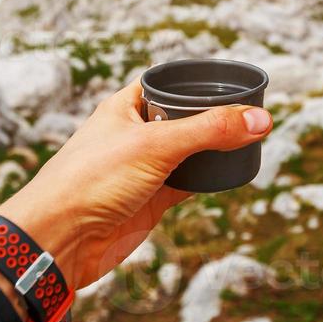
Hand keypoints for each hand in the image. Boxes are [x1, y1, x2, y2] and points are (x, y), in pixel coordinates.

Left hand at [0, 79, 272, 290]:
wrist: (61, 240)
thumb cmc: (91, 181)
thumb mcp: (156, 146)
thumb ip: (210, 130)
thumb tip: (261, 119)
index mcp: (125, 107)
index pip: (167, 84)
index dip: (197, 82)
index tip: (233, 82)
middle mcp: (134, 135)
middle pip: (183, 119)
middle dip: (213, 118)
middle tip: (253, 114)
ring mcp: (143, 169)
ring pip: (188, 153)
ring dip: (214, 150)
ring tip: (252, 140)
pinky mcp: (150, 201)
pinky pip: (187, 184)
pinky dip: (208, 180)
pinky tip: (230, 174)